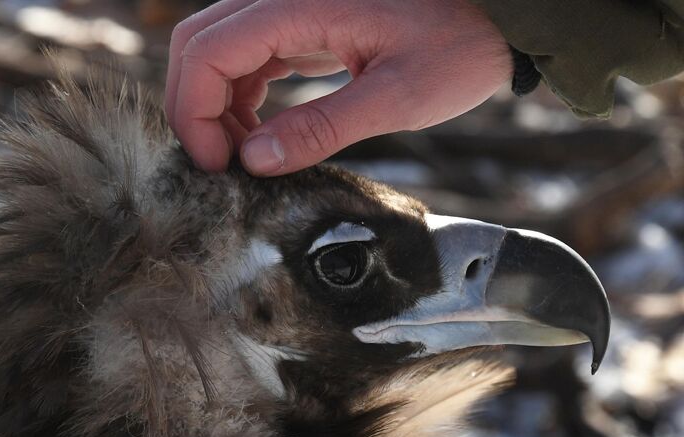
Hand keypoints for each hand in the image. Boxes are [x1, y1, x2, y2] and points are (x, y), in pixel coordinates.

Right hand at [166, 0, 511, 175]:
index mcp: (300, 3)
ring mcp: (292, 7)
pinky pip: (251, 56)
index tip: (215, 166)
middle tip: (220, 167)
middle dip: (197, 110)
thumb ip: (322, 127)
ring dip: (218, 107)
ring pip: (220, 51)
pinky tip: (262, 134)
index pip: (208, 51)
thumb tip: (255, 163)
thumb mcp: (397, 96)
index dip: (195, 113)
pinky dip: (242, 98)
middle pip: (200, 45)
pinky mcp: (304, 23)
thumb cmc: (459, 45)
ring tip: (246, 159)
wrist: (495, 15)